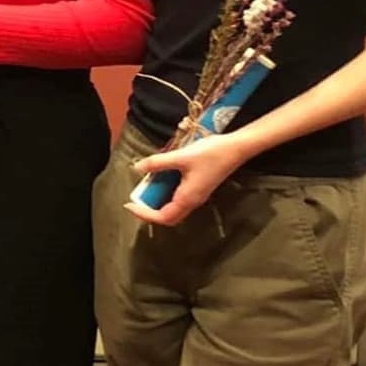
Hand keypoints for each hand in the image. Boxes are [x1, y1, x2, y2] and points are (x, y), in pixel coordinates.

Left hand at [125, 133, 254, 226]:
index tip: (129, 205)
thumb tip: (137, 168)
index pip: (163, 217)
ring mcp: (197, 195)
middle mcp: (192, 201)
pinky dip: (165, 192)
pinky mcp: (199, 187)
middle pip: (168, 216)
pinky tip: (159, 179)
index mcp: (188, 198)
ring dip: (157, 201)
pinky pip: (178, 197)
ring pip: (173, 207)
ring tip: (144, 188)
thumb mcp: (180, 156)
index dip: (144, 214)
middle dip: (150, 212)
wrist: (236, 148)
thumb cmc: (211, 153)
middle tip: (135, 200)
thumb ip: (157, 163)